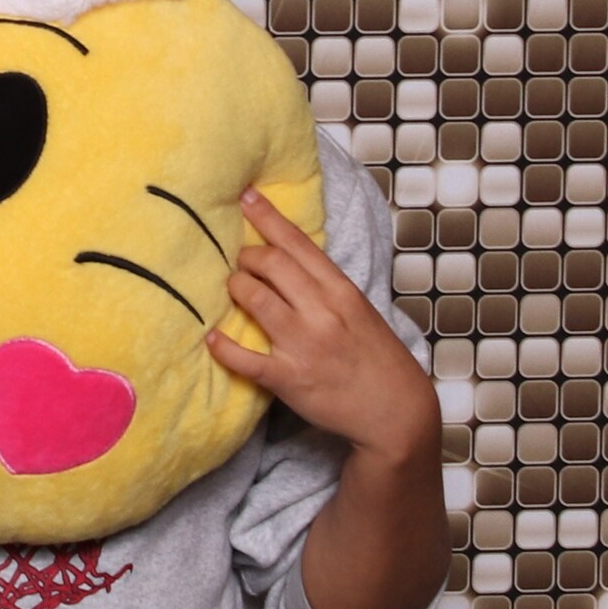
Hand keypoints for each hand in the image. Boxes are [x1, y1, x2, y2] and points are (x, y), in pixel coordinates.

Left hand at [205, 188, 439, 467]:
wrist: (396, 411)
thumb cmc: (376, 357)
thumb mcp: (359, 310)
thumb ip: (325, 286)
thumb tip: (288, 260)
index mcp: (341, 290)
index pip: (297, 243)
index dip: (267, 216)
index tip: (245, 196)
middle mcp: (321, 311)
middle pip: (270, 263)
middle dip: (247, 256)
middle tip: (241, 262)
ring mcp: (304, 344)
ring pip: (254, 298)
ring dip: (236, 288)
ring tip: (233, 290)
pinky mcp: (289, 379)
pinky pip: (245, 358)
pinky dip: (223, 346)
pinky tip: (211, 338)